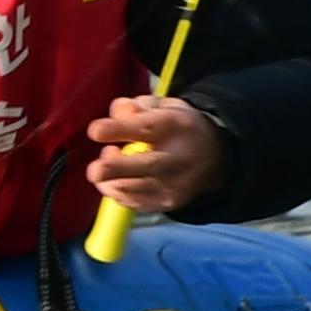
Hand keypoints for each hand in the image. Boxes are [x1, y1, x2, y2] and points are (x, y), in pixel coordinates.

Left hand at [88, 96, 225, 215]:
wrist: (215, 158)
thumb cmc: (177, 128)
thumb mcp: (162, 106)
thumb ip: (138, 106)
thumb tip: (120, 112)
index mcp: (176, 125)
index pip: (147, 127)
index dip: (119, 130)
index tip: (96, 132)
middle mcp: (178, 159)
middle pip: (147, 166)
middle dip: (117, 169)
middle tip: (95, 171)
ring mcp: (173, 186)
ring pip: (133, 189)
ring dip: (109, 178)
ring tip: (111, 156)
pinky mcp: (165, 204)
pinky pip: (129, 201)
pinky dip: (115, 189)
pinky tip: (120, 175)